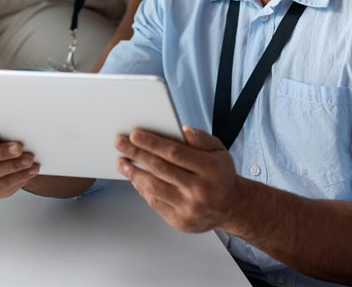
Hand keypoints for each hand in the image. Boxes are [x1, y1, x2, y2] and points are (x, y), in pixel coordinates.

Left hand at [115, 126, 239, 232]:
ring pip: (154, 187)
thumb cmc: (220, 174)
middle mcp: (200, 190)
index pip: (175, 153)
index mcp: (210, 169)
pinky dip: (142, 189)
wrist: (232, 207)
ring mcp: (189, 208)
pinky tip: (134, 178)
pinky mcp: (180, 221)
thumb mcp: (219, 150)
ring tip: (121, 162)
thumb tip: (182, 129)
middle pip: (160, 168)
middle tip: (119, 143)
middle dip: (136, 154)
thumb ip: (201, 138)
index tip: (134, 134)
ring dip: (133, 173)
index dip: (152, 143)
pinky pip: (155, 202)